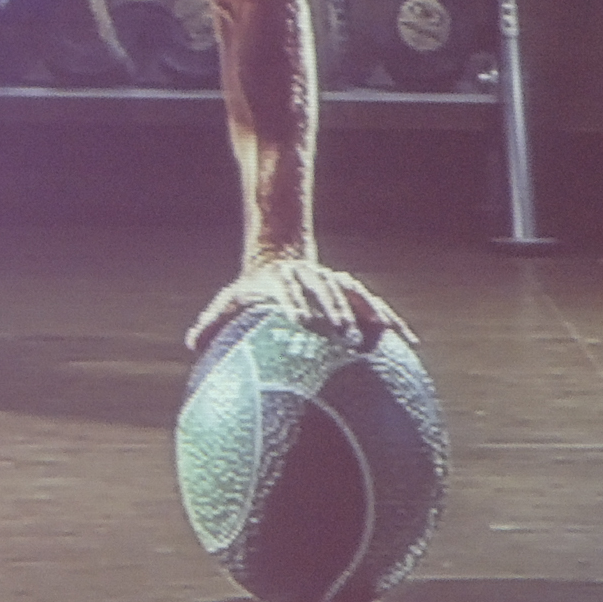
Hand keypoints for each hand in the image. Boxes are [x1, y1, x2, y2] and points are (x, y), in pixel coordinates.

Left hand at [185, 255, 414, 353]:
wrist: (280, 258)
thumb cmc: (253, 291)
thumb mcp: (231, 300)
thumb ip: (214, 321)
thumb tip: (193, 343)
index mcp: (280, 282)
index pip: (286, 292)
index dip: (292, 303)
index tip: (297, 321)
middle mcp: (309, 278)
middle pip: (323, 289)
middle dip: (333, 307)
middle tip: (341, 329)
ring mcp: (332, 281)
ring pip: (354, 292)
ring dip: (368, 310)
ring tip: (386, 331)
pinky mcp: (350, 290)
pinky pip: (373, 304)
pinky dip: (390, 320)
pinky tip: (409, 340)